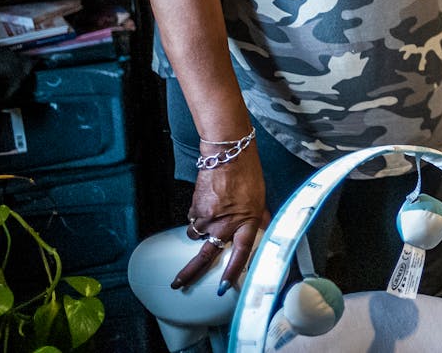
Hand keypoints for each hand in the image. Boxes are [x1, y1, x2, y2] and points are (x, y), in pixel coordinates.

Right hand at [173, 145, 269, 292]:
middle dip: (190, 272)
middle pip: (206, 255)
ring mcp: (209, 217)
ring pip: (197, 234)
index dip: (232, 272)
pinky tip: (206, 202)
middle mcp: (227, 223)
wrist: (228, 154)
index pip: (241, 253)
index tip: (223, 287)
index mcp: (248, 222)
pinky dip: (196, 216)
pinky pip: (192, 219)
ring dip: (200, 230)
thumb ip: (258, 218)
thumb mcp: (259, 199)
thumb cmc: (247, 174)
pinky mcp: (195, 208)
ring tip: (210, 213)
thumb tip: (263, 229)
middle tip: (178, 283)